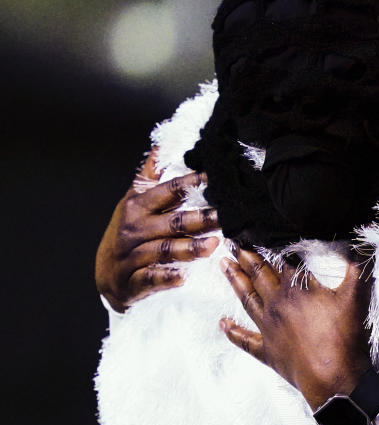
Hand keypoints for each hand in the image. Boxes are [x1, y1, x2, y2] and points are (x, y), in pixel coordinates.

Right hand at [95, 149, 219, 312]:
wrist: (107, 275)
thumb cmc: (128, 232)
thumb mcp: (135, 202)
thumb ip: (150, 175)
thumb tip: (161, 144)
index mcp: (138, 205)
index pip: (169, 191)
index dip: (193, 182)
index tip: (217, 176)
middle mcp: (134, 228)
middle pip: (172, 222)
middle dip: (200, 218)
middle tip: (226, 216)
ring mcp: (131, 255)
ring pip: (164, 250)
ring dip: (189, 248)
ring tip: (214, 245)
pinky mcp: (132, 281)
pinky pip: (150, 278)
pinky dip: (166, 277)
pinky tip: (183, 277)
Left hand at [219, 249, 372, 410]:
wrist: (334, 379)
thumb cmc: (344, 336)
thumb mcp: (357, 295)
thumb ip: (358, 266)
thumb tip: (362, 243)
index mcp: (296, 289)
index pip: (280, 260)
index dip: (268, 243)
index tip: (253, 231)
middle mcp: (277, 304)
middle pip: (258, 275)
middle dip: (244, 257)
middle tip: (230, 243)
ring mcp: (268, 328)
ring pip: (247, 299)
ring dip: (234, 281)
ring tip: (223, 266)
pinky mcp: (267, 351)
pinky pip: (244, 339)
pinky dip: (232, 331)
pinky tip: (222, 323)